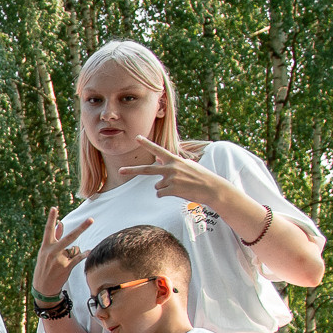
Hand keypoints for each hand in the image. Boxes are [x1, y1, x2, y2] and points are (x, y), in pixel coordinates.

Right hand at [32, 207, 93, 297]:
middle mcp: (52, 252)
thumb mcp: (45, 253)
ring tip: (64, 261)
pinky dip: (84, 254)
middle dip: (81, 228)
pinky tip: (88, 251)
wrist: (42, 288)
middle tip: (91, 219)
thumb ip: (55, 237)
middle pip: (69, 237)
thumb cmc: (44, 268)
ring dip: (73, 253)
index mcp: (45, 246)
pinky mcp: (66, 267)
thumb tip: (61, 223)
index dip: (51, 219)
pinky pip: (78, 258)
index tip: (53, 208)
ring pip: (74, 249)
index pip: (48, 230)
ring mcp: (59, 260)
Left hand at [117, 135, 232, 211]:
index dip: (147, 143)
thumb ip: (172, 163)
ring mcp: (171, 179)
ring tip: (179, 187)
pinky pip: (160, 193)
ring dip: (165, 188)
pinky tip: (178, 192)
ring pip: (157, 186)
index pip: (158, 150)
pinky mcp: (172, 190)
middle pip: (147, 170)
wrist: (213, 188)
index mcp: (175, 160)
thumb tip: (158, 161)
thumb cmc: (201, 177)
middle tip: (120, 170)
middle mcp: (171, 168)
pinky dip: (166, 194)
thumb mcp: (187, 165)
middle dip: (132, 170)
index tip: (137, 137)